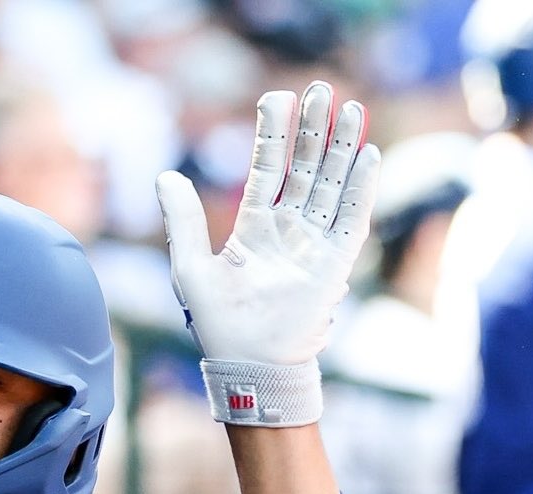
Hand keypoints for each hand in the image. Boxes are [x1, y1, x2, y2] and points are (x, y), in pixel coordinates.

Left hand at [157, 82, 379, 366]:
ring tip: (352, 109)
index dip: (273, 135)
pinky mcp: (335, 264)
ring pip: (332, 186)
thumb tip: (164, 176)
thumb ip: (183, 222)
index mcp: (254, 227)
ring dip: (343, 149)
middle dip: (314, 130)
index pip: (267, 170)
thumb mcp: (191, 269)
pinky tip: (367, 155)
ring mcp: (313, 244)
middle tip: (321, 89)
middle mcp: (287, 230)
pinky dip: (361, 189)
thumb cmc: (217, 325)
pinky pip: (353, 219)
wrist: (250, 365)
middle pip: (306, 169)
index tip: (278, 98)